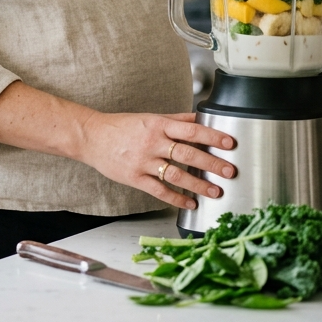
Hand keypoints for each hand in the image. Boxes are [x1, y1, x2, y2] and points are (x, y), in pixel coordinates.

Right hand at [77, 112, 235, 210]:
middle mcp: (152, 142)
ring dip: (198, 184)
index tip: (229, 143)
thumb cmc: (121, 126)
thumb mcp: (149, 117)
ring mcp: (143, 161)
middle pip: (187, 154)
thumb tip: (199, 118)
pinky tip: (190, 203)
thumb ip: (176, 119)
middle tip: (229, 171)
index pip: (190, 130)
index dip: (212, 137)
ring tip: (215, 191)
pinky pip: (159, 190)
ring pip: (176, 174)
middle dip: (211, 163)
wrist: (91, 136)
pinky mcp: (134, 177)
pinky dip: (177, 198)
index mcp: (157, 125)